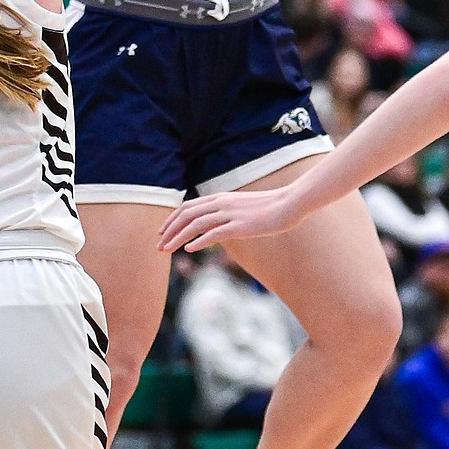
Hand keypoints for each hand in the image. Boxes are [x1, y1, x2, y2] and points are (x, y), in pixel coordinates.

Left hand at [158, 181, 302, 252]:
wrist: (289, 203)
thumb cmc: (269, 207)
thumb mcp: (242, 207)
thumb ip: (228, 213)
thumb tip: (217, 224)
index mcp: (221, 197)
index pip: (188, 206)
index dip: (172, 219)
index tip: (162, 231)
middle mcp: (222, 203)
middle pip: (187, 214)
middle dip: (169, 230)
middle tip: (159, 245)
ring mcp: (230, 213)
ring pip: (196, 224)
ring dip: (178, 237)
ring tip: (167, 250)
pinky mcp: (240, 225)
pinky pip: (214, 233)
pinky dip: (199, 240)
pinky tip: (189, 249)